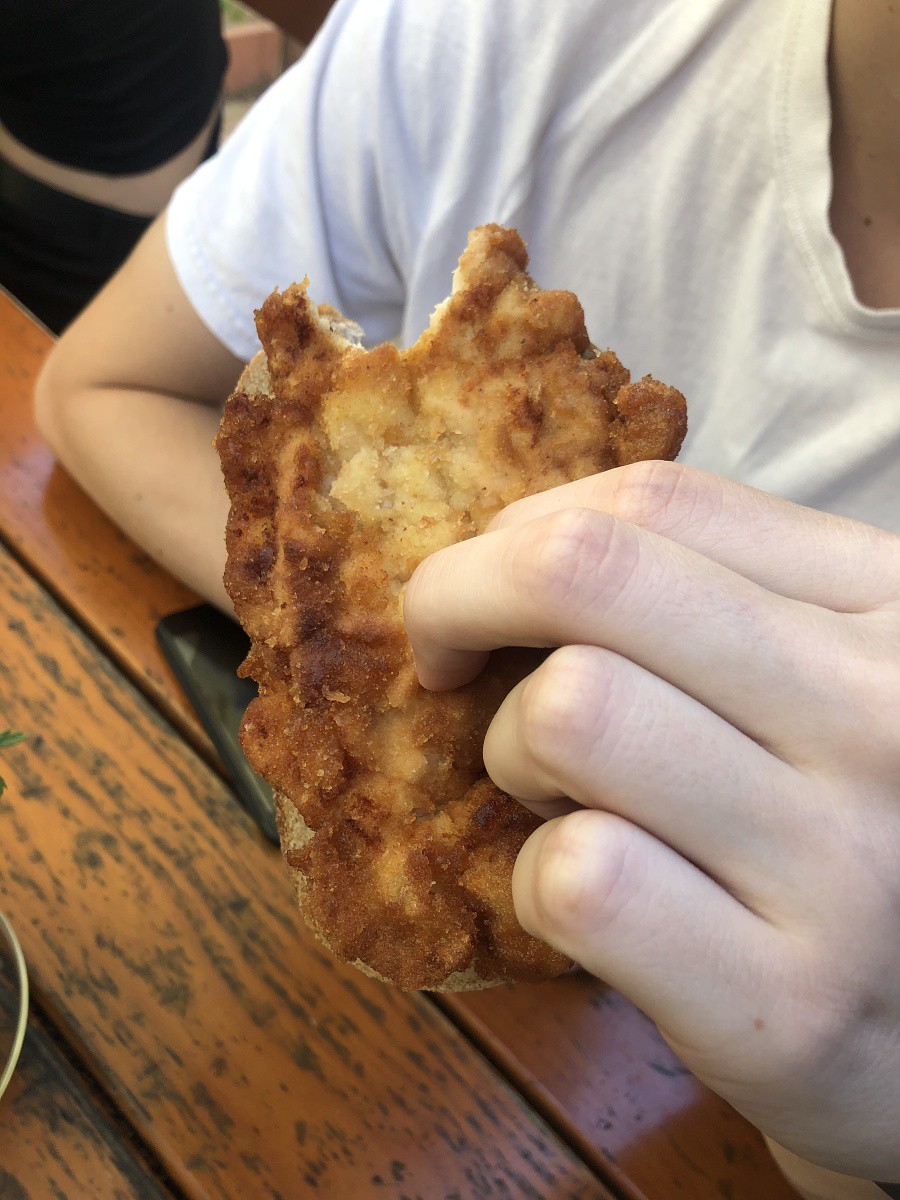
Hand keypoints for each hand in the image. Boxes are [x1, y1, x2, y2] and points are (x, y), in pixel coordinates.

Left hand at [404, 460, 899, 1181]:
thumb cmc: (853, 826)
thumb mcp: (831, 677)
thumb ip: (714, 594)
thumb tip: (512, 543)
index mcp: (889, 604)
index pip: (658, 500)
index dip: (522, 528)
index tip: (482, 583)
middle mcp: (882, 710)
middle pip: (583, 574)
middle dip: (459, 600)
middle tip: (446, 663)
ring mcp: (842, 857)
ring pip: (564, 713)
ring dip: (512, 753)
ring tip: (557, 795)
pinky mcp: (786, 1000)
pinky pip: (577, 877)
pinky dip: (535, 881)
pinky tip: (587, 899)